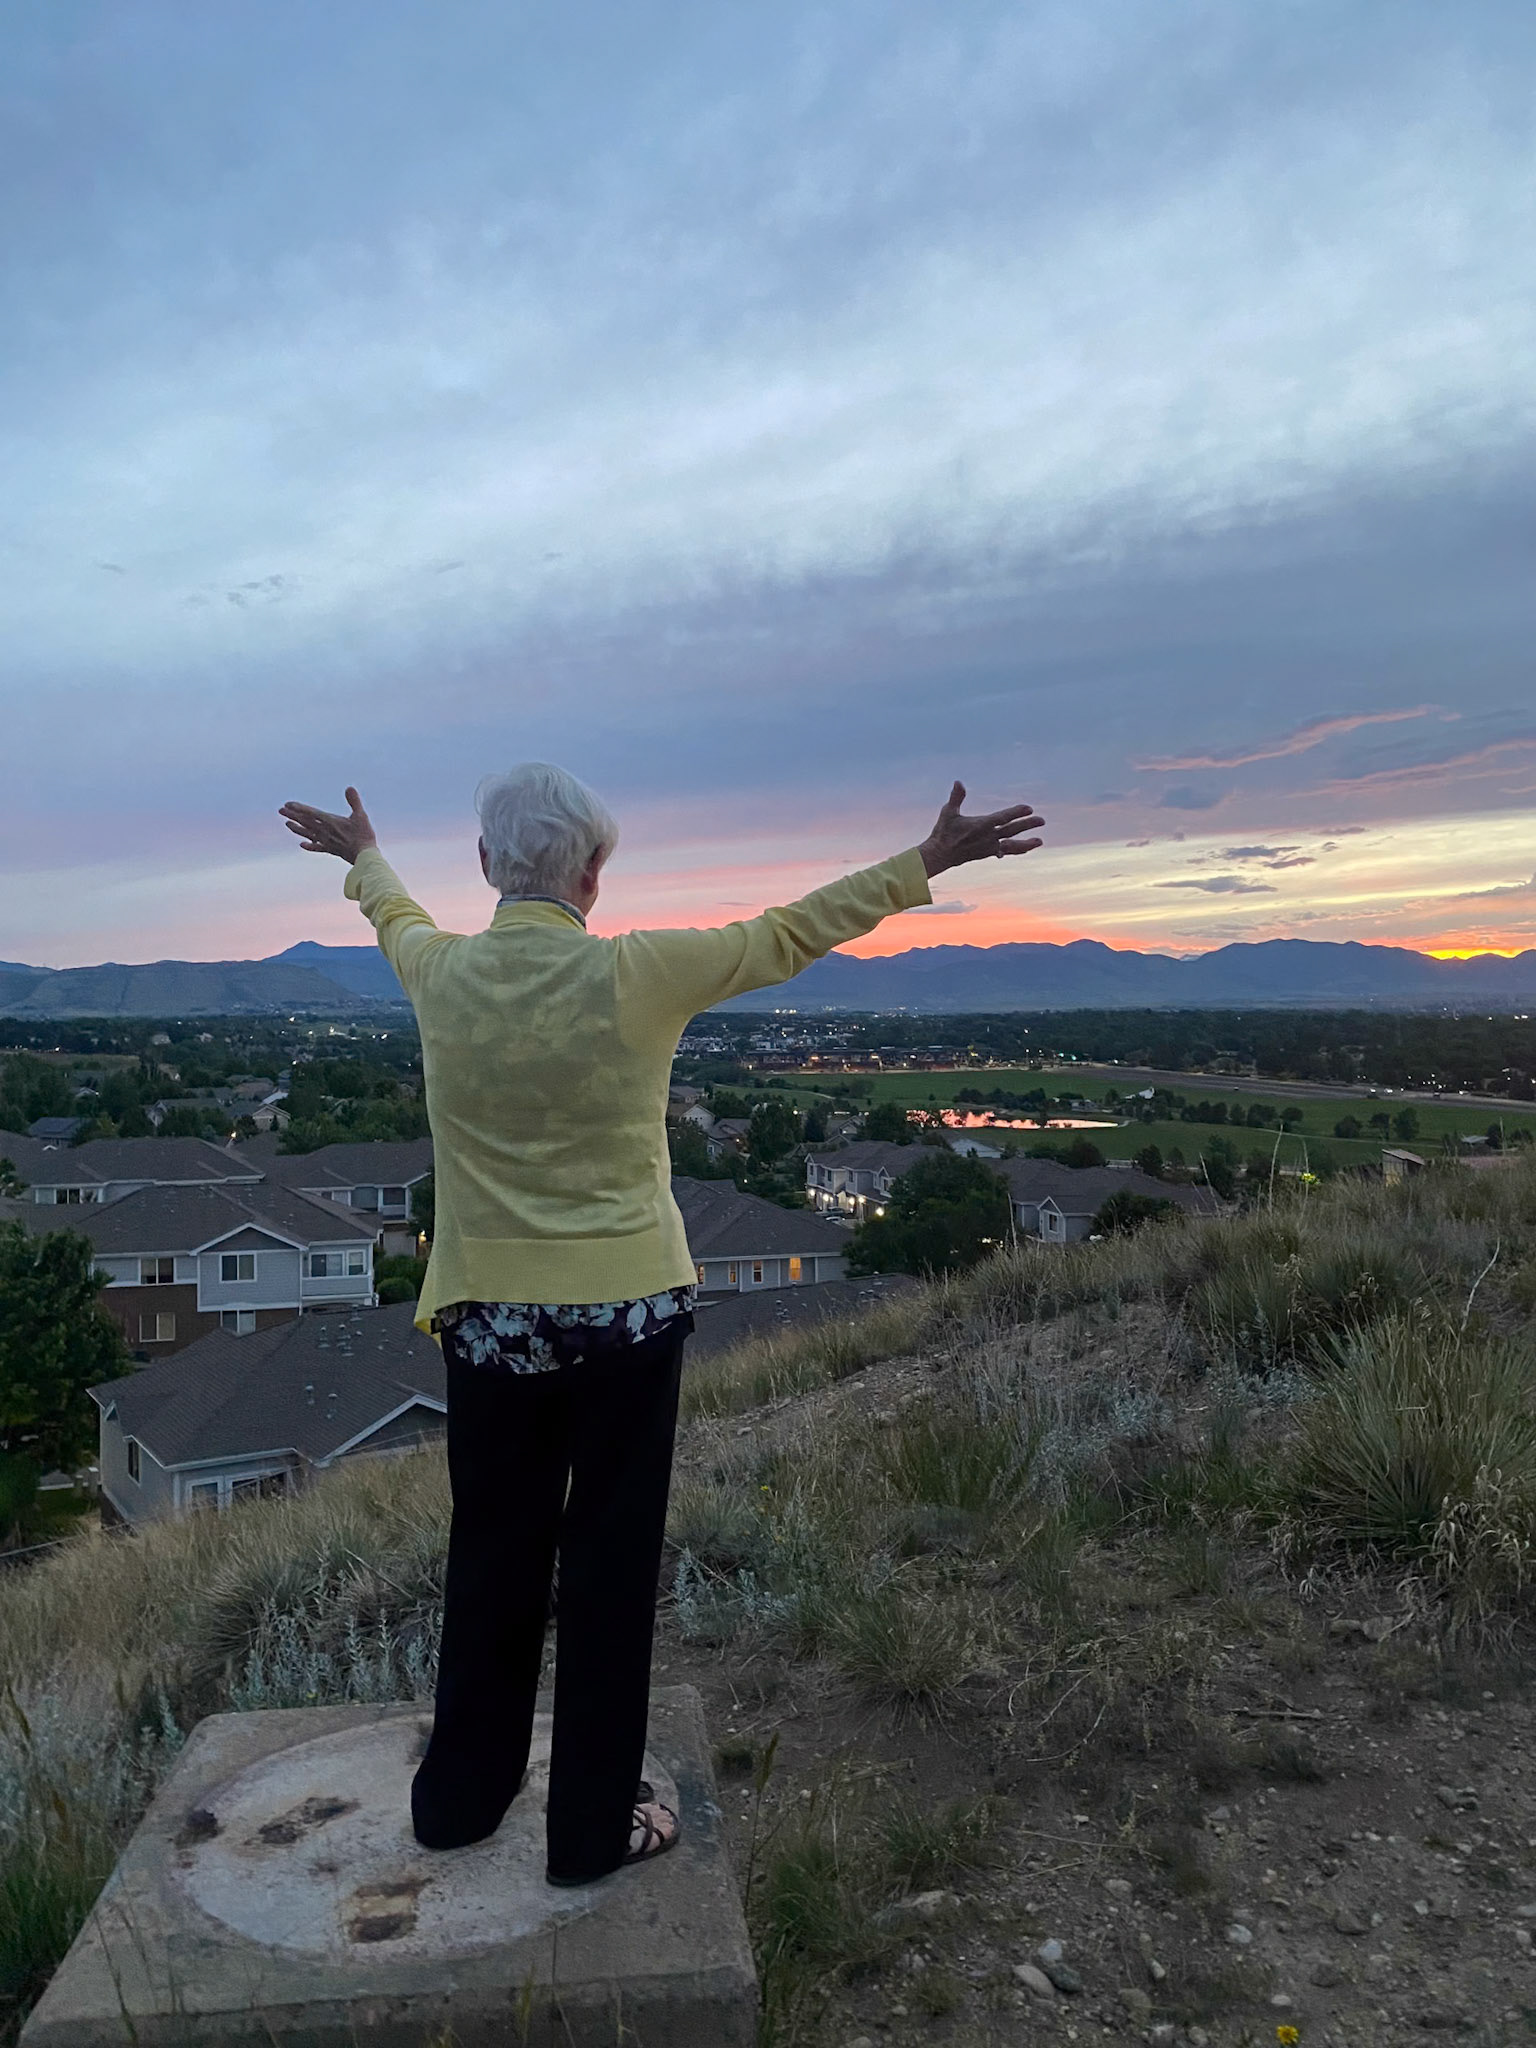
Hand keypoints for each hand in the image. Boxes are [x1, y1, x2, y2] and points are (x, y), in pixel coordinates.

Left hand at [279, 787, 377, 863]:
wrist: (364, 856)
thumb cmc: (364, 835)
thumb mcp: (361, 815)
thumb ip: (354, 801)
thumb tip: (349, 788)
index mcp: (330, 821)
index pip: (311, 813)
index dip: (298, 808)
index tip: (287, 804)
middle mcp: (325, 831)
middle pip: (306, 822)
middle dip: (292, 816)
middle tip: (280, 811)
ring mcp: (326, 841)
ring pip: (308, 834)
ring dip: (297, 829)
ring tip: (287, 824)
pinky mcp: (331, 850)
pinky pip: (317, 847)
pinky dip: (309, 845)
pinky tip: (302, 844)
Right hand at [919, 781, 1043, 877]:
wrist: (939, 855)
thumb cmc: (943, 832)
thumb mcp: (948, 812)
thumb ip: (956, 797)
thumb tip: (958, 782)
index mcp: (980, 826)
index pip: (1002, 818)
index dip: (1016, 813)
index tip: (1029, 808)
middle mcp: (987, 838)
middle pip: (1012, 830)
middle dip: (1028, 825)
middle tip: (1042, 820)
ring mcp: (988, 847)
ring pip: (1011, 846)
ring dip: (1026, 844)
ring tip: (1039, 842)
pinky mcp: (986, 854)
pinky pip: (1004, 852)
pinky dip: (1013, 850)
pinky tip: (1023, 849)